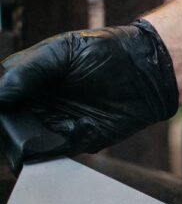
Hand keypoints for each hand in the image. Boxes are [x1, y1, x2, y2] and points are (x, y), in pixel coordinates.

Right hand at [0, 20, 178, 155]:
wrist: (145, 68)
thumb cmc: (103, 51)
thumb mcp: (61, 51)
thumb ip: (29, 72)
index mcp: (24, 81)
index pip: (1, 101)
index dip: (2, 108)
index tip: (5, 109)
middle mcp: (35, 105)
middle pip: (10, 127)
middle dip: (13, 132)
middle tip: (27, 122)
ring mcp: (56, 124)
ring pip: (30, 146)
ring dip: (35, 143)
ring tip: (58, 124)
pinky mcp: (79, 140)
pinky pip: (61, 152)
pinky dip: (65, 145)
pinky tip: (84, 125)